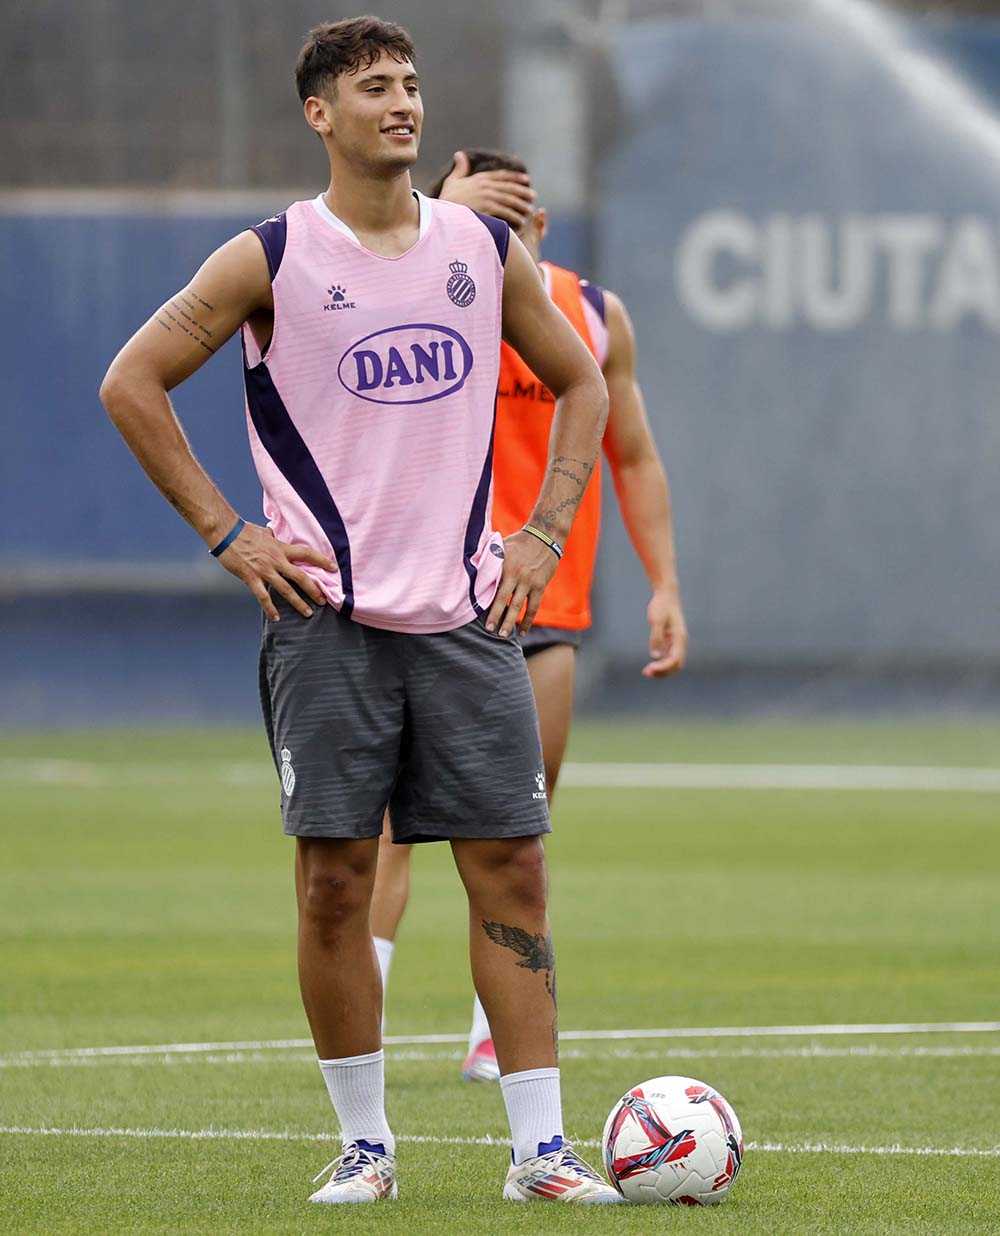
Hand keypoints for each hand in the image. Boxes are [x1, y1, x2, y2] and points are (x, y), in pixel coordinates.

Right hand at [215, 522, 335, 619]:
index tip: (333, 568)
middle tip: (323, 601)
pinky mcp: (252, 577)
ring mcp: (265, 570)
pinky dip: (270, 608)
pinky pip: (263, 596)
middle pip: (301, 576)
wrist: (226, 533)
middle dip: (314, 590)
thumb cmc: (243, 532)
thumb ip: (272, 536)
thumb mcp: (264, 532)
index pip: (306, 553)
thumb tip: (272, 532)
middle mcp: (276, 560)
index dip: (321, 560)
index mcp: (281, 548)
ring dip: (298, 603)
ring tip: (307, 613)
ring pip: (286, 589)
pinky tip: (276, 617)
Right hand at [439, 150, 536, 228]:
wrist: (441, 214)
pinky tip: (521, 221)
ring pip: (510, 200)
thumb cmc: (445, 200)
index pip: (501, 176)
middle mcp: (485, 186)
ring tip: (530, 210)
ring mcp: (487, 197)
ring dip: (522, 205)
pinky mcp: (487, 209)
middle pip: (509, 187)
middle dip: (523, 191)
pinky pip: (506, 213)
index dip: (515, 177)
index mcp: (479, 179)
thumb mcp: (451, 181)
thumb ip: (459, 169)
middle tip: (533, 196)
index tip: (526, 179)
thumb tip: (459, 154)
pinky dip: (515, 217)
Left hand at [484, 530, 559, 637]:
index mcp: (504, 565)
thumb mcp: (501, 546)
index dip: (484, 600)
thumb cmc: (518, 542)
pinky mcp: (540, 586)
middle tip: (489, 630)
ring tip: (503, 635)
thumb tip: (470, 567)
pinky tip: (522, 632)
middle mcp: (516, 575)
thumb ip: (489, 558)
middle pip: (504, 599)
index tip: (475, 614)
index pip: (492, 586)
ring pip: (518, 606)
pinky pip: (533, 607)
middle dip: (496, 616)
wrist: (544, 536)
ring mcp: (529, 582)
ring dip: (511, 622)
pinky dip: (528, 620)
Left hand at [643, 588, 687, 677]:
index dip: (663, 667)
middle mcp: (680, 642)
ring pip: (672, 662)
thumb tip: (655, 656)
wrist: (666, 594)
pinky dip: (660, 663)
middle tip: (646, 673)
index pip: (674, 659)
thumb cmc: (661, 605)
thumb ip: (656, 638)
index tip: (650, 668)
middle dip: (663, 671)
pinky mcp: (670, 640)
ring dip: (661, 669)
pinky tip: (650, 665)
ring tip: (646, 672)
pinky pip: (668, 656)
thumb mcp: (657, 620)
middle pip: (676, 664)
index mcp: (679, 637)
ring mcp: (676, 641)